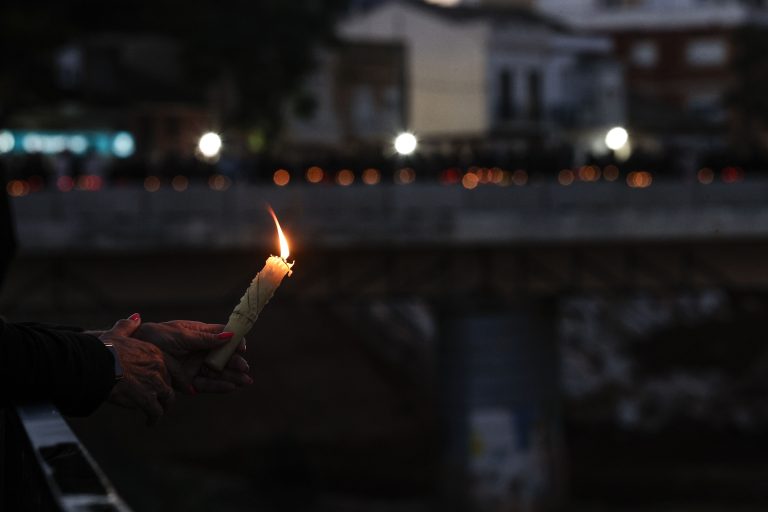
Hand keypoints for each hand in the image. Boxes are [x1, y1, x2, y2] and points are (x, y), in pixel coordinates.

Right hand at [100, 315, 173, 424]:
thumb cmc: (104, 349)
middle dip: (167, 393)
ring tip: (157, 414)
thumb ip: (128, 326)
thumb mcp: (117, 333)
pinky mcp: (146, 399)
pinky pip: (156, 412)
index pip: (173, 367)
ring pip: (167, 399)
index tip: (184, 385)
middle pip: (170, 384)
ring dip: (162, 407)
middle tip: (164, 402)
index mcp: (154, 353)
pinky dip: (154, 419)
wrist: (97, 365)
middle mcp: (158, 368)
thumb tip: (136, 317)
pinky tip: (150, 423)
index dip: (179, 377)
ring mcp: (154, 384)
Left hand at [133, 320, 251, 393]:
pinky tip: (230, 387)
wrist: (133, 354)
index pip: (223, 336)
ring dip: (232, 376)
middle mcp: (200, 349)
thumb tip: (230, 335)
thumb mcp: (181, 335)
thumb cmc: (155, 337)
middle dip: (236, 362)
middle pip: (224, 356)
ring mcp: (195, 365)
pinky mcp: (188, 380)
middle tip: (244, 368)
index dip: (235, 341)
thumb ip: (205, 338)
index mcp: (200, 333)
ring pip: (218, 372)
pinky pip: (207, 384)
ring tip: (245, 382)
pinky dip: (218, 386)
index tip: (241, 347)